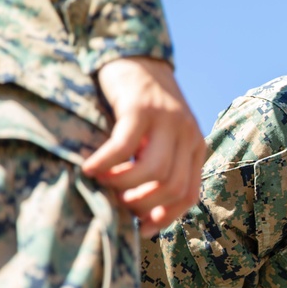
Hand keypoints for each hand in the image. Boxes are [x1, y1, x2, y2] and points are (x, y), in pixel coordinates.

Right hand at [84, 56, 206, 236]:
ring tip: (104, 183)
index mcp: (196, 147)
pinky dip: (105, 163)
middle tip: (119, 202)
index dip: (166, 218)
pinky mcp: (141, 108)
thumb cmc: (142, 108)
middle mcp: (187, 135)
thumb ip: (159, 167)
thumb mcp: (160, 139)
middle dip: (142, 204)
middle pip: (171, 187)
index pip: (189, 194)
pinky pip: (124, 147)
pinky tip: (90, 167)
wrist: (135, 58)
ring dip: (124, 185)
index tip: (141, 228)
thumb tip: (142, 216)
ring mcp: (166, 121)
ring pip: (152, 172)